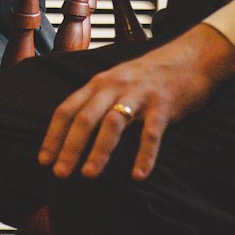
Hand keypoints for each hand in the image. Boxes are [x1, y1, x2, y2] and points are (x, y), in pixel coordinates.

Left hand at [39, 25, 234, 180]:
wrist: (190, 58)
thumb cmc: (148, 77)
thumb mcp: (116, 82)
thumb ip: (96, 101)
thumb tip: (71, 133)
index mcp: (98, 83)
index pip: (67, 110)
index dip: (53, 136)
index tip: (43, 160)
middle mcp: (114, 86)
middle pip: (85, 118)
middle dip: (70, 147)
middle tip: (60, 173)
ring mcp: (139, 95)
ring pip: (113, 123)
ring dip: (99, 150)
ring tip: (89, 175)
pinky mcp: (164, 105)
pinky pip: (151, 133)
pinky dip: (144, 155)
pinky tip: (138, 176)